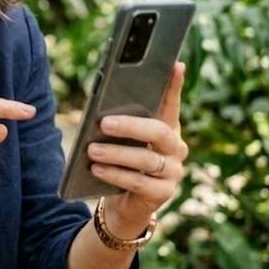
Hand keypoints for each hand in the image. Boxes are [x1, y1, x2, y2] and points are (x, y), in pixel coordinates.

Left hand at [86, 62, 187, 234]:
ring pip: (146, 159)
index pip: (171, 103)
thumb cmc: (120, 162)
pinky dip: (115, 174)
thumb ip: (117, 125)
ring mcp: (173, 172)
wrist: (124, 203)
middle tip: (103, 123)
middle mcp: (176, 148)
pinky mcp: (163, 193)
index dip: (174, 85)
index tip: (175, 65)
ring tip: (91, 150)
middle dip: (130, 126)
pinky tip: (97, 169)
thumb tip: (100, 112)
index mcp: (167, 128)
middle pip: (158, 132)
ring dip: (116, 154)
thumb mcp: (119, 140)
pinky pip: (139, 183)